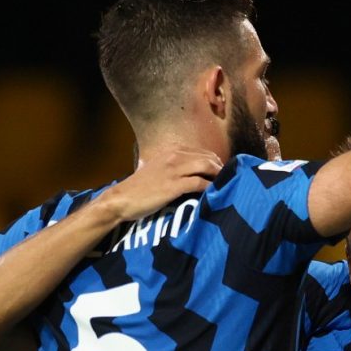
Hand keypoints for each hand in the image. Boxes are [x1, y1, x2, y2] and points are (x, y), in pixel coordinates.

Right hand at [98, 146, 222, 221]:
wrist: (122, 199)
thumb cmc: (139, 188)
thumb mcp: (157, 170)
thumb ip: (173, 167)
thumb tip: (191, 174)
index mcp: (171, 152)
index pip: (201, 152)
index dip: (215, 162)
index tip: (222, 172)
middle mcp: (173, 157)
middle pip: (207, 157)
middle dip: (220, 168)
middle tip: (228, 180)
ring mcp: (173, 170)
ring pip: (206, 166)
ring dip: (218, 175)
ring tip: (225, 185)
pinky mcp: (173, 185)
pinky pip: (199, 183)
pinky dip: (210, 187)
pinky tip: (215, 194)